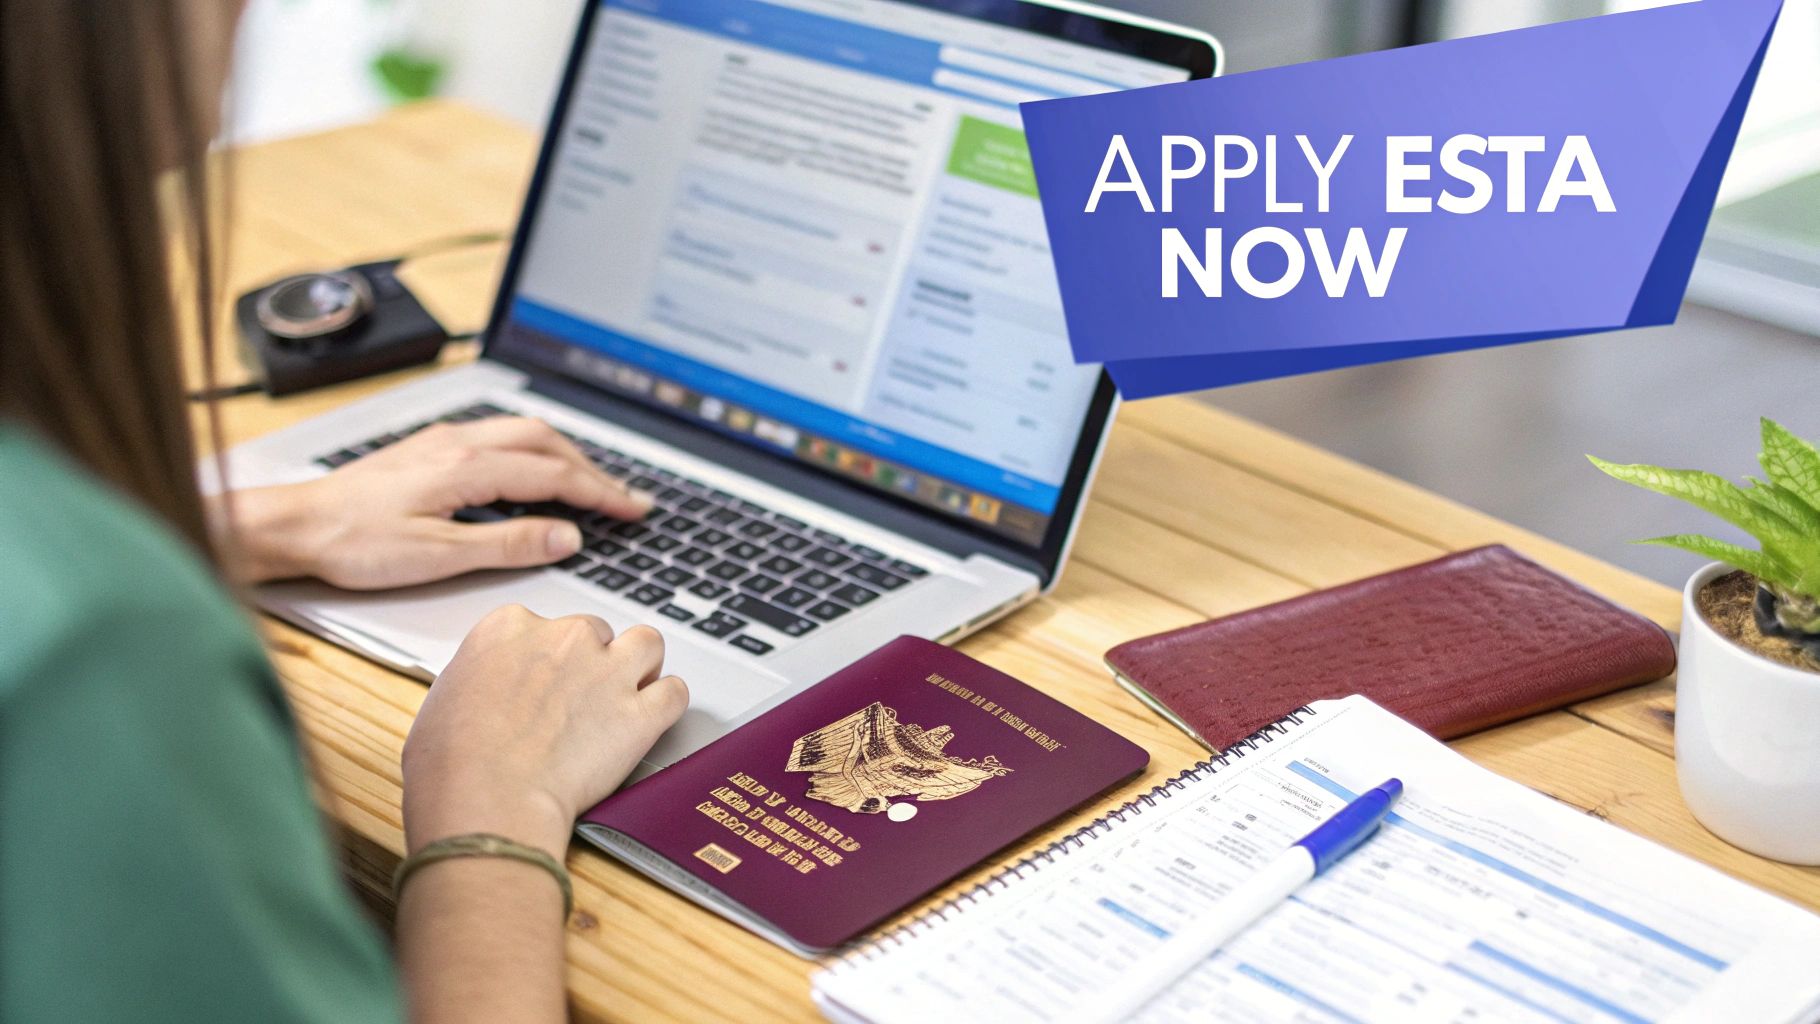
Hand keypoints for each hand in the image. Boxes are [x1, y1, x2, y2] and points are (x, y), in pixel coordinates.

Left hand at [219, 417, 652, 588]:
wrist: (295, 525)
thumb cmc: (352, 543)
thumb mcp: (438, 555)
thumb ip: (507, 543)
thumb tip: (564, 536)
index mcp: (467, 466)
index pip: (555, 474)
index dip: (601, 493)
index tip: (633, 509)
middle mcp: (459, 443)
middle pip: (547, 443)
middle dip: (593, 469)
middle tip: (625, 499)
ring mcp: (443, 441)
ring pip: (524, 433)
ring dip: (566, 456)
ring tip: (591, 484)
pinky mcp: (429, 448)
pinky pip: (499, 437)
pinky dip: (535, 453)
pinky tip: (534, 472)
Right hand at [401, 606, 688, 857]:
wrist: (487, 800)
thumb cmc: (451, 765)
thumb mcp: (444, 700)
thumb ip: (481, 679)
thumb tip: (489, 693)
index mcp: (508, 627)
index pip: (542, 625)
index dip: (546, 658)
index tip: (544, 685)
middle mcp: (564, 638)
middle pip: (595, 633)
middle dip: (592, 662)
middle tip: (581, 702)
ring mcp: (607, 671)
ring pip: (646, 644)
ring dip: (640, 668)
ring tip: (626, 698)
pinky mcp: (640, 712)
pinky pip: (675, 692)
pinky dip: (667, 705)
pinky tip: (651, 721)